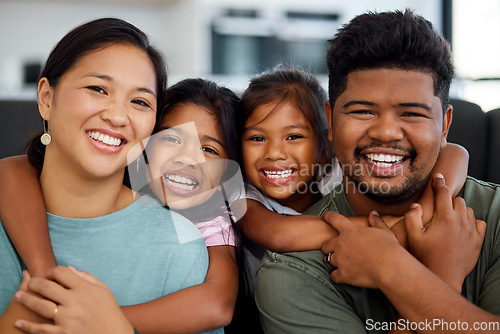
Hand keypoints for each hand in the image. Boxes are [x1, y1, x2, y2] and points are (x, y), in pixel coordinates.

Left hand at [14, 266, 133, 333]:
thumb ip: (86, 277)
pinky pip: (42, 329)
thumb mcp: (103, 289)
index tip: (48, 274)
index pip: (61, 272)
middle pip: (47, 286)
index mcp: (85, 288)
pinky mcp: (63, 333)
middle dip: (34, 283)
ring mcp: (68, 318)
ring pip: (40, 305)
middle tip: (29, 283)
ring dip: (26, 299)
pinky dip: (28, 326)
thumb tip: (68, 268)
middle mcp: (75, 301)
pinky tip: (19, 322)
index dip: (51, 271)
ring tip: (19, 296)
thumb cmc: (110, 311)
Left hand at [321, 211, 405, 288]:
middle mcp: (341, 244)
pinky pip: (333, 276)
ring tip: (344, 264)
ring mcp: (340, 260)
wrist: (390, 268)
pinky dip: (338, 277)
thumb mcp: (384, 231)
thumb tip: (373, 213)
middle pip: (325, 245)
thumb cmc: (389, 248)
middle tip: (339, 250)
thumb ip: (376, 221)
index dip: (327, 216)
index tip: (325, 216)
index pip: (333, 218)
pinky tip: (344, 276)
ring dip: (335, 262)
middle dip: (330, 247)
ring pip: (328, 260)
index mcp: (349, 230)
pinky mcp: (343, 274)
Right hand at [404, 174, 485, 291]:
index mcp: (444, 218)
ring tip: (449, 218)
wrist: (444, 276)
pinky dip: (472, 222)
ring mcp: (471, 231)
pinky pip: (480, 223)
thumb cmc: (426, 256)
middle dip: (448, 200)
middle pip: (458, 200)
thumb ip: (412, 217)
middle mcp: (460, 222)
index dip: (439, 182)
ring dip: (459, 210)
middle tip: (439, 207)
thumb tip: (416, 205)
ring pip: (469, 210)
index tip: (438, 176)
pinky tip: (463, 227)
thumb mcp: (412, 237)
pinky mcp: (478, 241)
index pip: (443, 193)